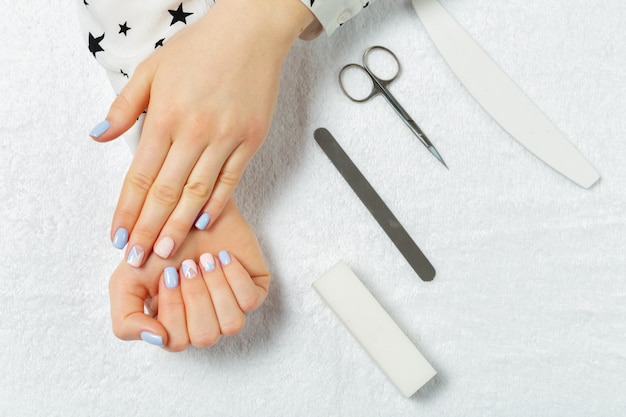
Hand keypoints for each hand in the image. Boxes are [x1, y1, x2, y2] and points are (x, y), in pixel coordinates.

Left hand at [92, 0, 314, 266]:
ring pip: (197, 192)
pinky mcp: (250, 141)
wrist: (249, 34)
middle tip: (138, 258)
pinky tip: (203, 223)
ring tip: (165, 251)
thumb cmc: (200, 50)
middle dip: (148, 229)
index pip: (140, 174)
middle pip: (167, 191)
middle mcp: (194, 131)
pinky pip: (230, 180)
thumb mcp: (151, 69)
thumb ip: (124, 107)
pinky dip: (216, 204)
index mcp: (165, 116)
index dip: (127, 209)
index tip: (118, 236)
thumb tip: (99, 136)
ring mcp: (226, 138)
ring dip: (179, 225)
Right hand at [109, 198, 270, 350]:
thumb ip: (126, 320)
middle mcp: (203, 323)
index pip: (175, 342)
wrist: (188, 209)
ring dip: (216, 288)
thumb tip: (158, 340)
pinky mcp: (253, 290)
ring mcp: (230, 309)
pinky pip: (250, 301)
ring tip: (207, 259)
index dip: (173, 308)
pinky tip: (224, 257)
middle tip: (188, 264)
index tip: (169, 273)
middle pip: (205, 336)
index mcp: (172, 326)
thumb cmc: (159, 245)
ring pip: (232, 324)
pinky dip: (235, 277)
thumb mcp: (125, 280)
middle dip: (195, 296)